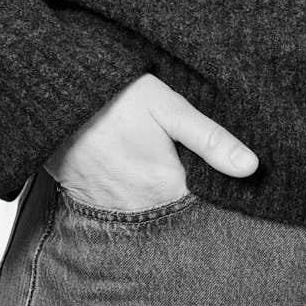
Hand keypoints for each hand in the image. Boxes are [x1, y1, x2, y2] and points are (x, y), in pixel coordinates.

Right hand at [42, 73, 258, 210]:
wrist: (53, 97)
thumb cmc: (114, 97)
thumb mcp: (169, 108)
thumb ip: (210, 140)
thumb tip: (251, 168)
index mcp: (167, 186)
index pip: (205, 197)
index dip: (211, 178)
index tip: (209, 159)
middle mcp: (141, 207)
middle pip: (177, 203)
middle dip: (182, 182)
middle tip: (173, 149)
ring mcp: (113, 208)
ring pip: (150, 205)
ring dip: (155, 187)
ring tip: (147, 153)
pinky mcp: (90, 203)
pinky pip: (122, 204)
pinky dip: (130, 189)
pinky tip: (128, 162)